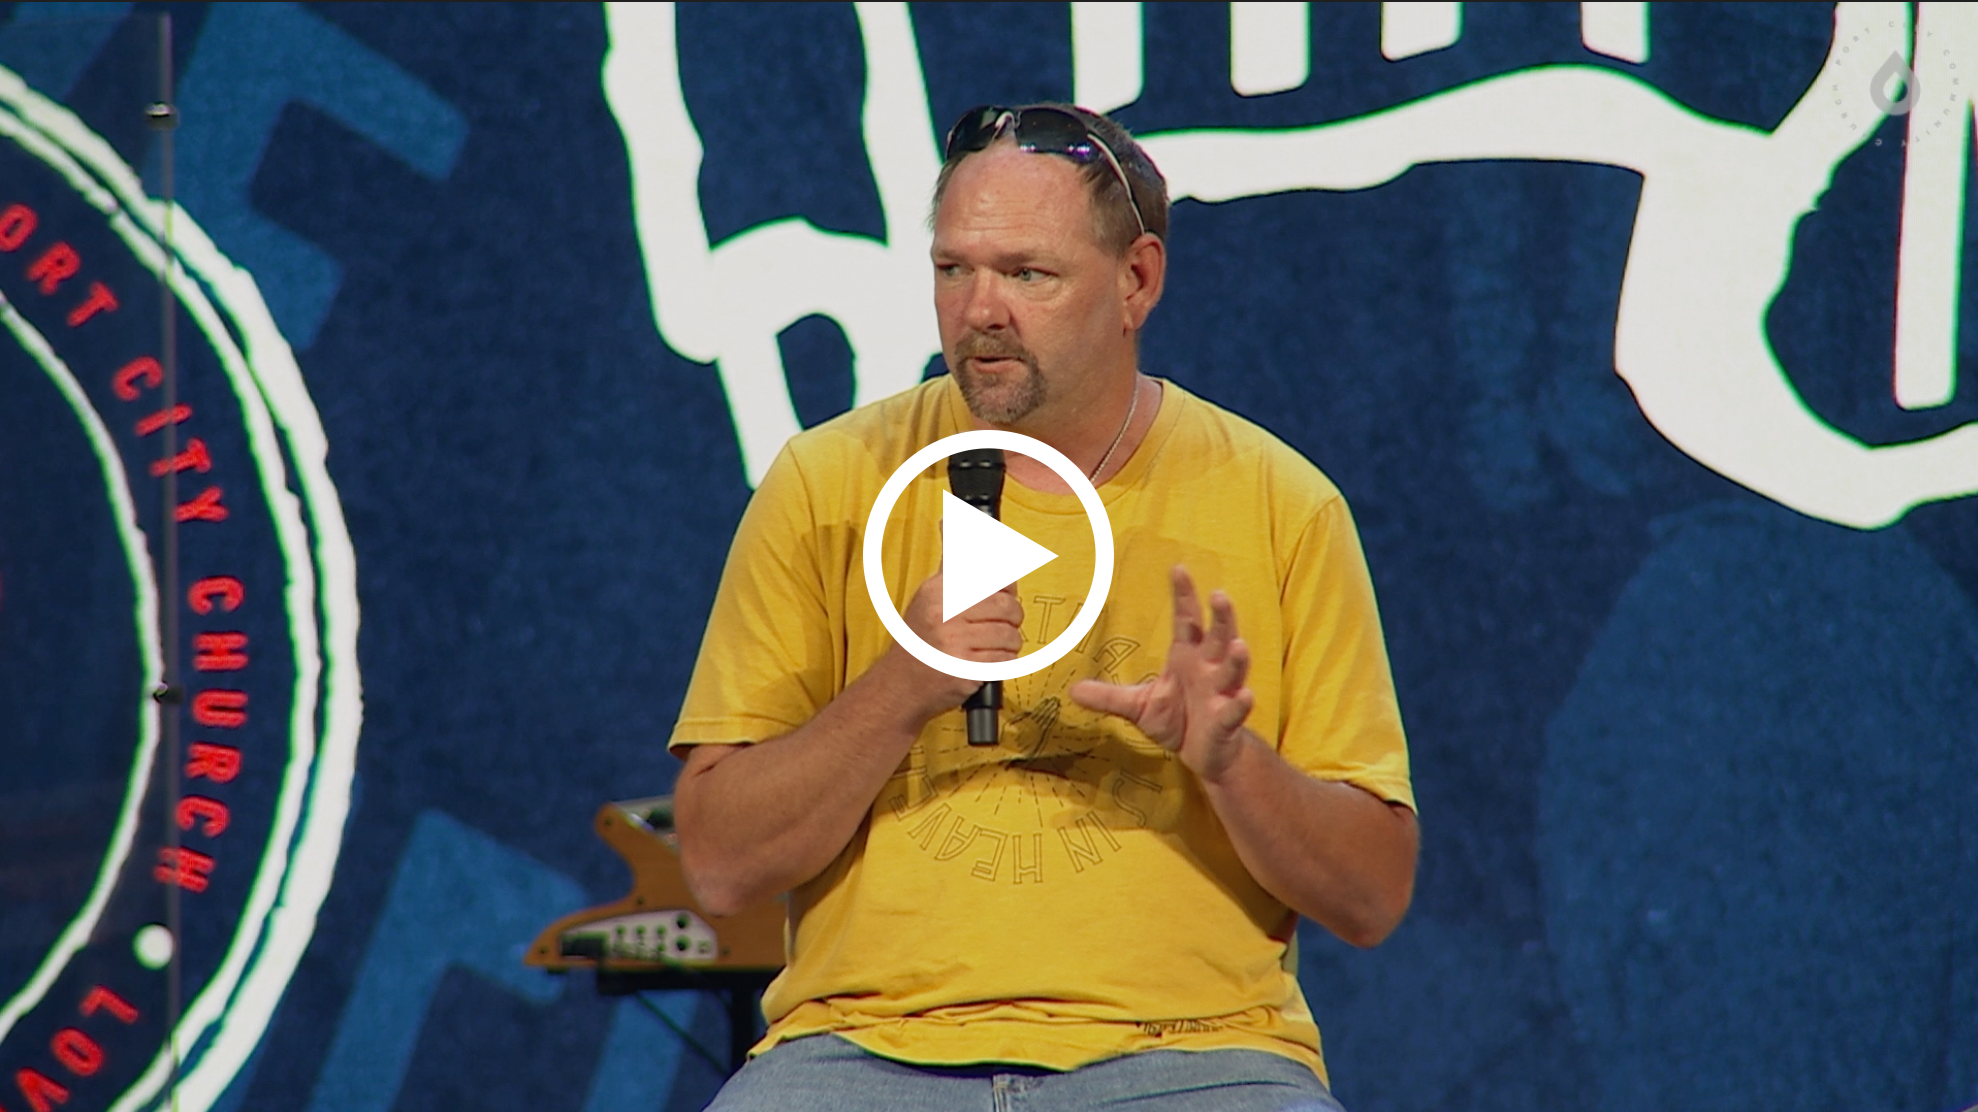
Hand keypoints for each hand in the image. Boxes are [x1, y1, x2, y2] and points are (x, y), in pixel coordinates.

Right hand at [882, 567, 1023, 723]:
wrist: (901, 684)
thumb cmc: (920, 643)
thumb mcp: (929, 599)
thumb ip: (956, 576)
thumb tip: (988, 558)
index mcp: (937, 590)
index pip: (989, 576)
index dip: (1008, 584)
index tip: (1009, 590)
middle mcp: (944, 612)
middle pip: (1005, 605)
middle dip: (1013, 616)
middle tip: (1006, 622)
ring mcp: (954, 641)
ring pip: (1009, 634)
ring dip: (1010, 642)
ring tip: (997, 644)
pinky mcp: (966, 668)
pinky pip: (1004, 659)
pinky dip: (1005, 661)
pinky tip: (992, 660)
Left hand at [1071, 566, 1254, 781]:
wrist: (1202, 755)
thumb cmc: (1176, 721)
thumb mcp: (1138, 706)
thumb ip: (1109, 697)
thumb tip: (1072, 690)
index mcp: (1188, 656)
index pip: (1187, 619)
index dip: (1184, 595)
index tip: (1178, 569)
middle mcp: (1209, 669)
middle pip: (1219, 636)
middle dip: (1222, 617)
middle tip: (1218, 595)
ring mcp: (1222, 693)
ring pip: (1233, 670)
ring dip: (1236, 658)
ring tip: (1237, 644)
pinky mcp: (1227, 720)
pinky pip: (1234, 710)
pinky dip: (1240, 703)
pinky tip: (1244, 696)